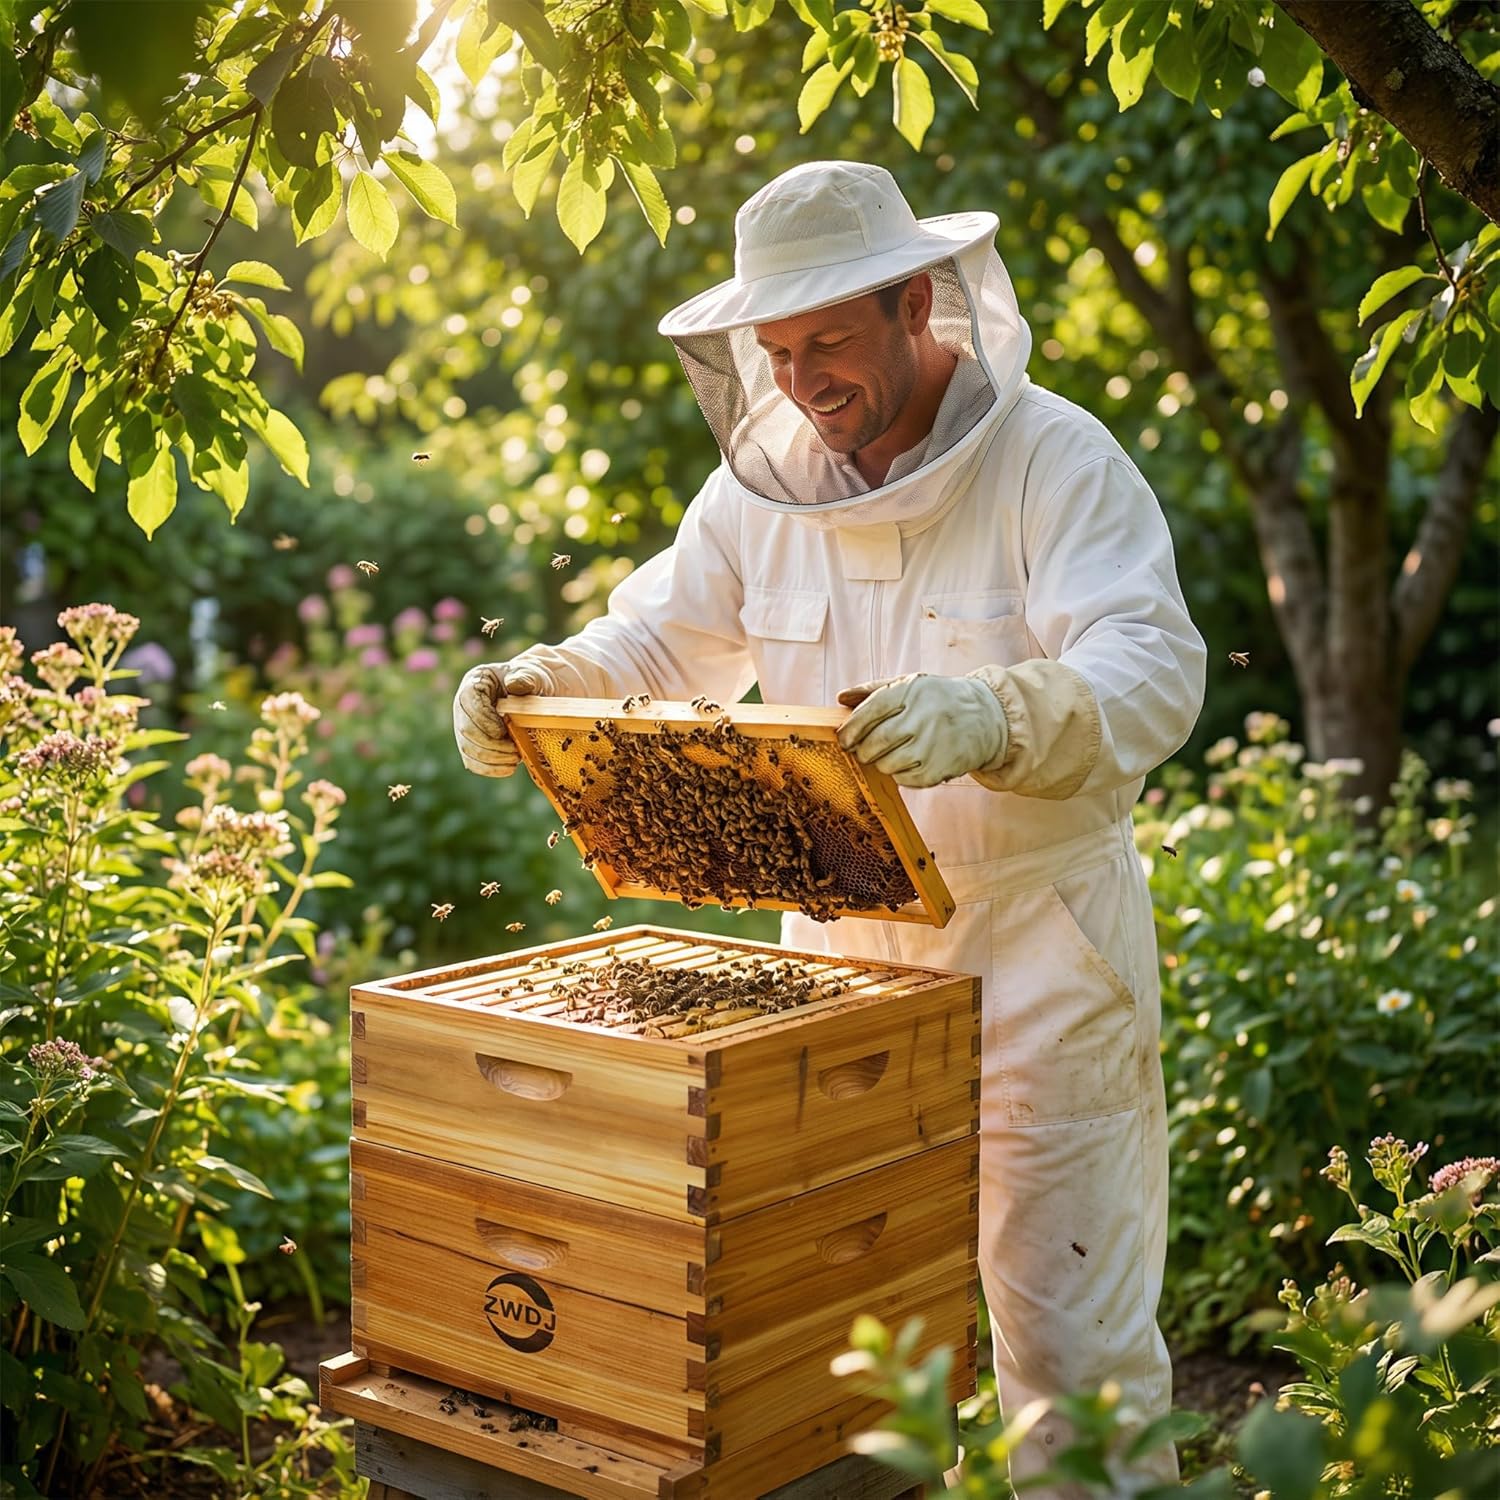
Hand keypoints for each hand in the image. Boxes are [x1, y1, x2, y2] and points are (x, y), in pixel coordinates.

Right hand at [453, 659, 550, 777]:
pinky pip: (472, 761)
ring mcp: (464, 724)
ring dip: (491, 759)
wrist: (533, 693)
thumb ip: (526, 677)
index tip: (505, 732)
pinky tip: (508, 769)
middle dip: (490, 745)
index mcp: (474, 682)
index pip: (469, 704)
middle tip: (515, 752)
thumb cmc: (531, 681)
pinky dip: (489, 768)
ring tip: (515, 760)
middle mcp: (463, 704)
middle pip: (466, 730)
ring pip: (467, 748)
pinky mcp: (471, 742)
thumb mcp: (532, 674)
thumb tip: (515, 684)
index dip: (484, 722)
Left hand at [836, 672, 1007, 787]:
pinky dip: (900, 774)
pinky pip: (904, 779)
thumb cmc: (939, 701)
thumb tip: (841, 696)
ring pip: (886, 764)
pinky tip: (910, 762)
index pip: (869, 712)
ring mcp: (932, 745)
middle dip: (862, 750)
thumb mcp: (911, 686)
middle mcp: (922, 717)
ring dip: (881, 763)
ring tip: (891, 754)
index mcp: (912, 691)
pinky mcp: (939, 769)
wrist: (986, 718)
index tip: (844, 739)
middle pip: (874, 742)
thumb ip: (874, 690)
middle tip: (863, 751)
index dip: (851, 729)